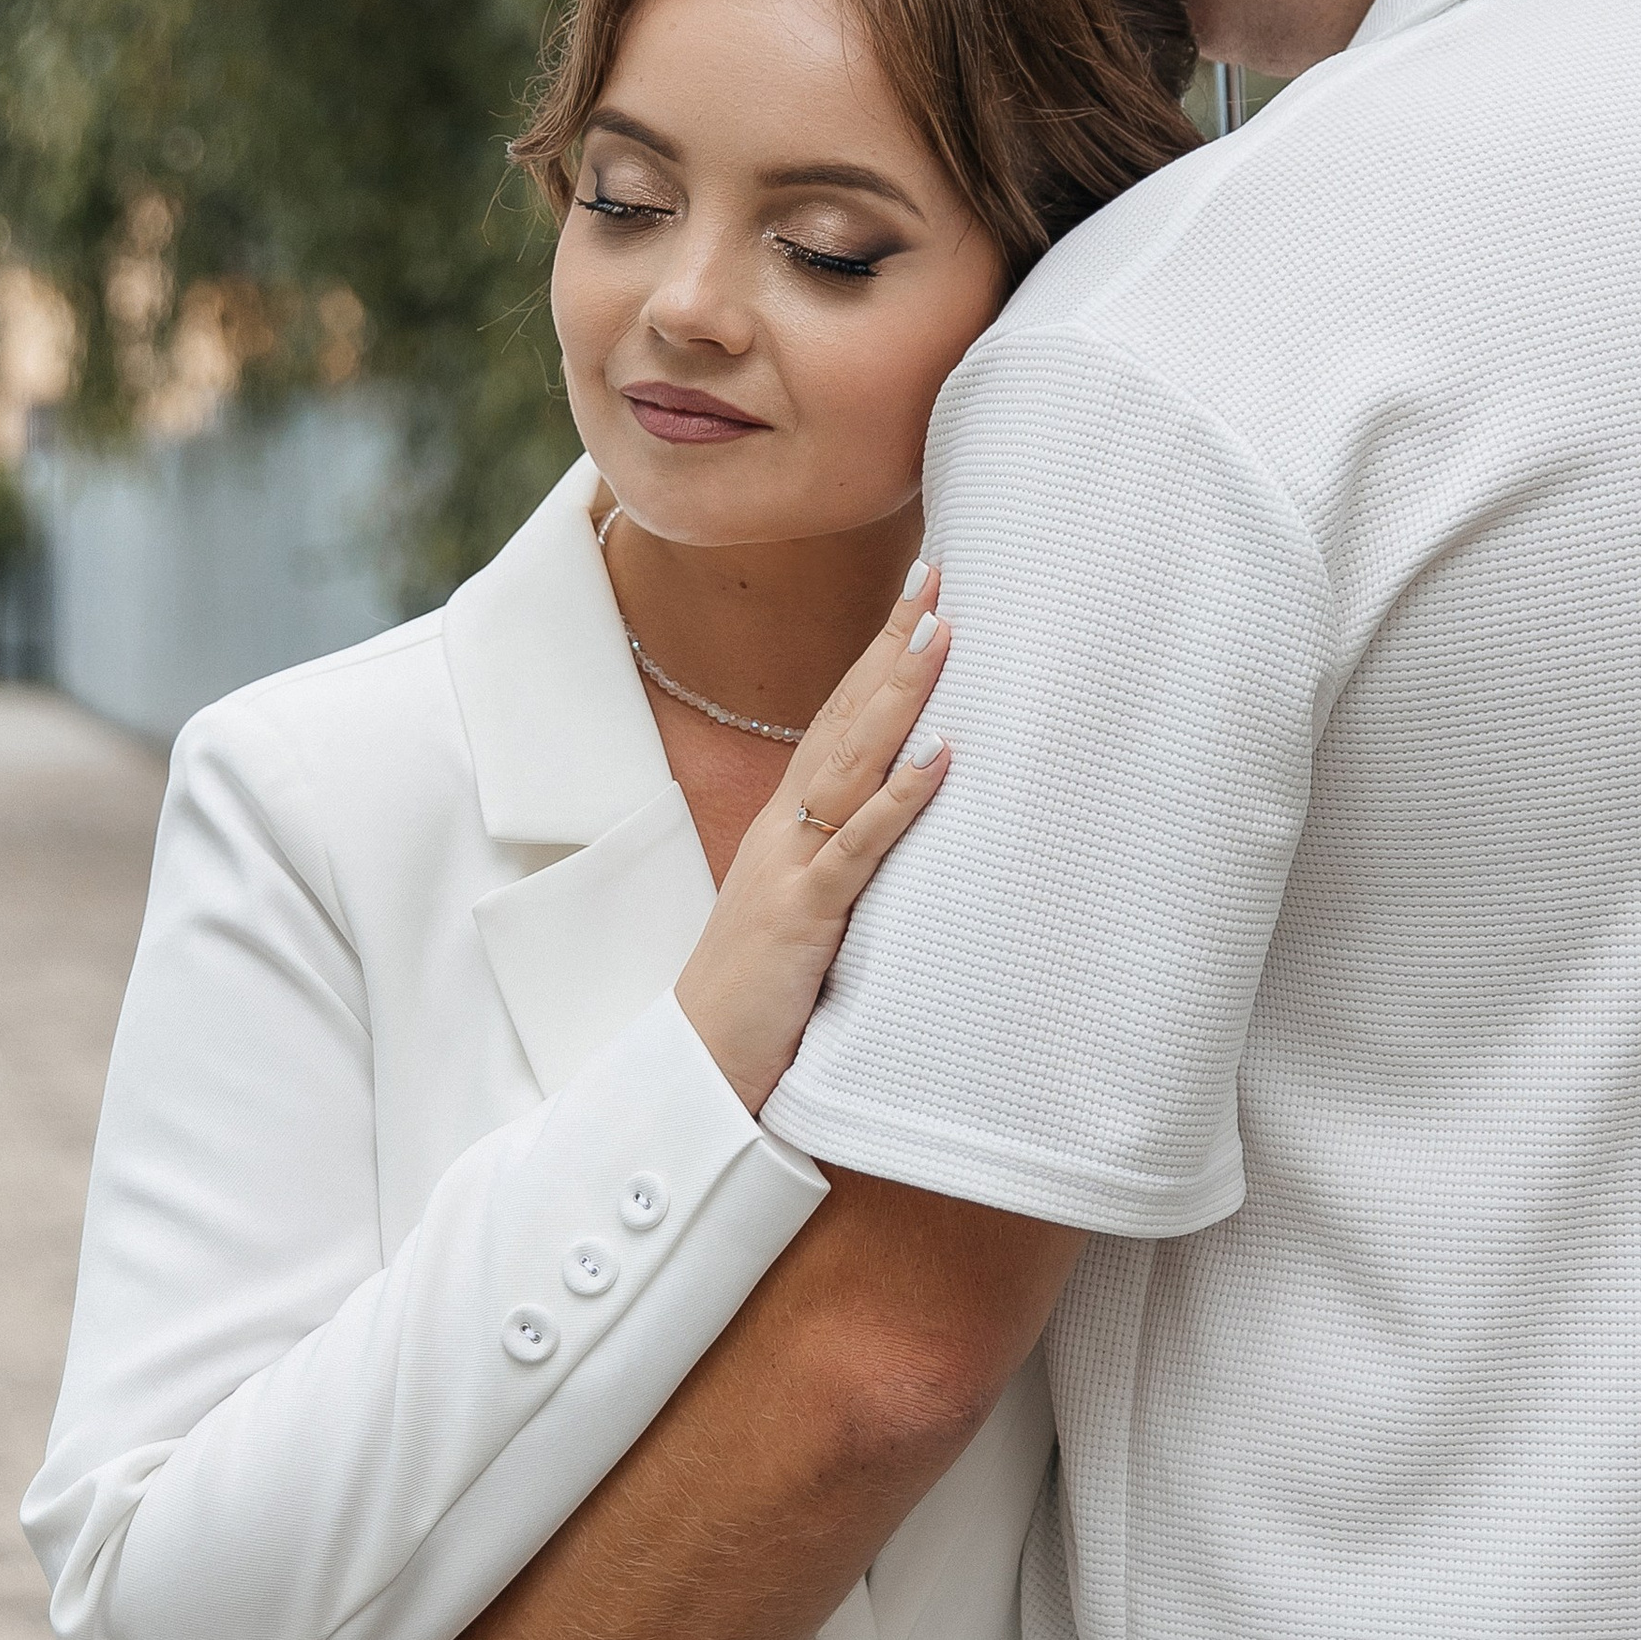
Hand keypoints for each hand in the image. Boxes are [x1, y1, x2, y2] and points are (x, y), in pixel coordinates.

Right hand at [675, 562, 951, 1108]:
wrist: (698, 1062)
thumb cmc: (757, 988)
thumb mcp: (803, 905)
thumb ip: (841, 857)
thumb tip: (895, 818)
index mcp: (786, 822)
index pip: (838, 720)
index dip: (877, 657)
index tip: (918, 599)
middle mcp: (785, 827)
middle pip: (845, 718)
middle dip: (892, 646)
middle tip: (937, 578)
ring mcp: (792, 864)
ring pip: (852, 762)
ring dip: (900, 695)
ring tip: (942, 633)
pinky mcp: (805, 912)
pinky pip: (859, 846)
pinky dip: (901, 798)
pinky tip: (941, 758)